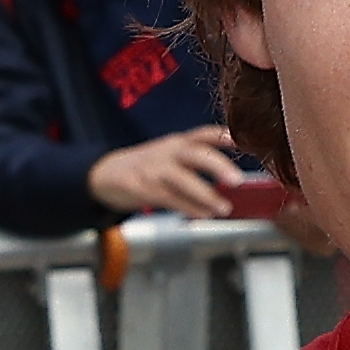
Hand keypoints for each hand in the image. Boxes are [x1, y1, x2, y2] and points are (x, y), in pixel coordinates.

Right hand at [90, 125, 248, 214]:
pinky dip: (189, 208)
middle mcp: (168, 152)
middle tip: (238, 180)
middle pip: (196, 154)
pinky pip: (170, 199)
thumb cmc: (147, 167)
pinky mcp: (143, 188)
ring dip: (206, 194)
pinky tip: (203, 214)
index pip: (204, 134)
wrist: (106, 173)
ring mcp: (155, 169)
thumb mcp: (172, 155)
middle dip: (218, 166)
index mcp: (178, 142)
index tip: (243, 141)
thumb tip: (234, 178)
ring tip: (224, 208)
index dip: (224, 136)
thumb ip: (198, 161)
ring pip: (183, 180)